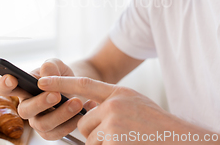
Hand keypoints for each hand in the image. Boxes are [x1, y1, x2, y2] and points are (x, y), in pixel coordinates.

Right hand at [0, 59, 93, 139]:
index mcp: (23, 88)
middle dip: (40, 103)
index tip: (12, 78)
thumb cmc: (61, 76)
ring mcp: (38, 121)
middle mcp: (27, 106)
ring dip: (61, 114)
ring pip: (43, 124)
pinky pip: (59, 132)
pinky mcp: (52, 132)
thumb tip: (46, 74)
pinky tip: (85, 108)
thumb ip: (50, 66)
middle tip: (56, 95)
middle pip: (24, 111)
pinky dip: (73, 122)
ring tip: (77, 102)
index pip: (6, 88)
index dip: (5, 84)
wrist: (78, 87)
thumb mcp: (57, 65)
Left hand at [38, 76, 219, 144]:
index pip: (82, 84)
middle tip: (119, 135)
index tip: (41, 81)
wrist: (179, 138)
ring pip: (89, 138)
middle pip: (83, 122)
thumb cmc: (156, 124)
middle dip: (94, 133)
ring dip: (102, 144)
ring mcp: (113, 122)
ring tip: (126, 139)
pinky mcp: (114, 140)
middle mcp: (113, 104)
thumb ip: (110, 103)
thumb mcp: (134, 104)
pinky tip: (127, 144)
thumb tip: (85, 112)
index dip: (60, 82)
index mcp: (118, 92)